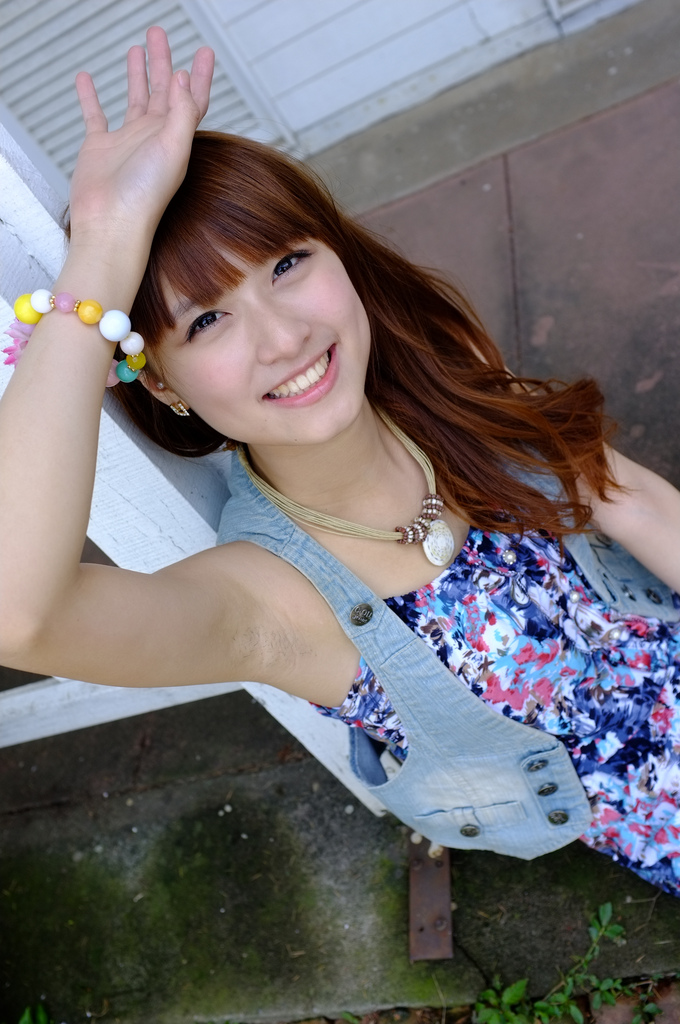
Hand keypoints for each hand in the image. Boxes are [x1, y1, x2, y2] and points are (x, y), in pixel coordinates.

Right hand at [69, 26, 213, 244]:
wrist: (111, 223)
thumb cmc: (145, 196)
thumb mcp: (173, 148)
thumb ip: (181, 111)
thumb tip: (183, 78)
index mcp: (175, 138)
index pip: (192, 100)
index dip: (199, 76)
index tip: (204, 52)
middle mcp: (153, 138)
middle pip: (162, 91)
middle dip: (163, 62)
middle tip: (159, 35)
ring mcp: (127, 142)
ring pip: (134, 99)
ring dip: (137, 74)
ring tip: (137, 50)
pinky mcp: (100, 148)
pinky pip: (95, 115)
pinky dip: (90, 97)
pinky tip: (86, 79)